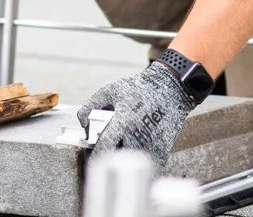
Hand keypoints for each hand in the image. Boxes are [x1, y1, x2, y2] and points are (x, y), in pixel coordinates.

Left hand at [77, 63, 192, 168]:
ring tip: (124, 145)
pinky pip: (146, 163)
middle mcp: (137, 135)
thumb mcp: (111, 90)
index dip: (95, 156)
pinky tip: (137, 148)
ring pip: (131, 162)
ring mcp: (151, 144)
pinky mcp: (162, 149)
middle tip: (107, 149)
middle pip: (117, 156)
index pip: (105, 146)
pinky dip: (139, 160)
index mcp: (124, 121)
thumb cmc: (140, 88)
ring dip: (124, 158)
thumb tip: (83, 123)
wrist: (170, 88)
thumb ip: (91, 105)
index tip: (90, 160)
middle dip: (110, 155)